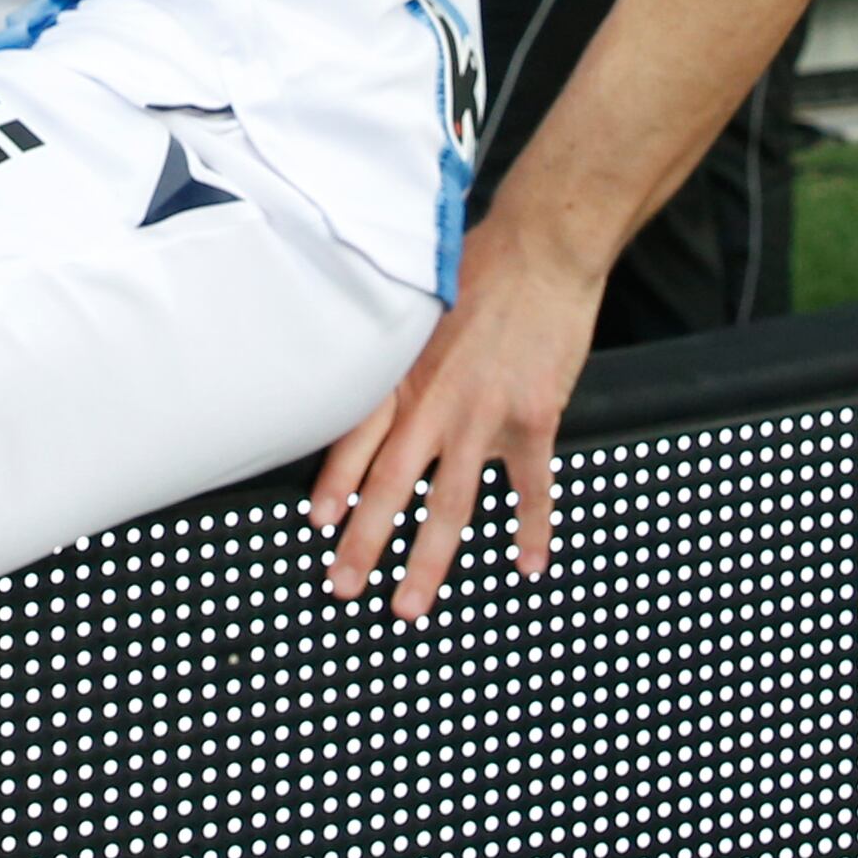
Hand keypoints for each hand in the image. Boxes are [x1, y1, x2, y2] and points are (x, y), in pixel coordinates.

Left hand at [308, 219, 595, 619]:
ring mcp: (484, 418)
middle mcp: (435, 404)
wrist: (541, 251)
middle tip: (341, 587)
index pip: (355, 441)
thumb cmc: (477, 268)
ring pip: (449, 506)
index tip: (317, 525)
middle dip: (362, 545)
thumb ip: (394, 351)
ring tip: (408, 606)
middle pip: (390, 488)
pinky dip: (531, 532)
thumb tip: (365, 372)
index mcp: (401, 375)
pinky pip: (530, 490)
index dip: (334, 486)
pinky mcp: (533, 421)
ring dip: (427, 561)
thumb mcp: (416, 306)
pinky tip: (526, 567)